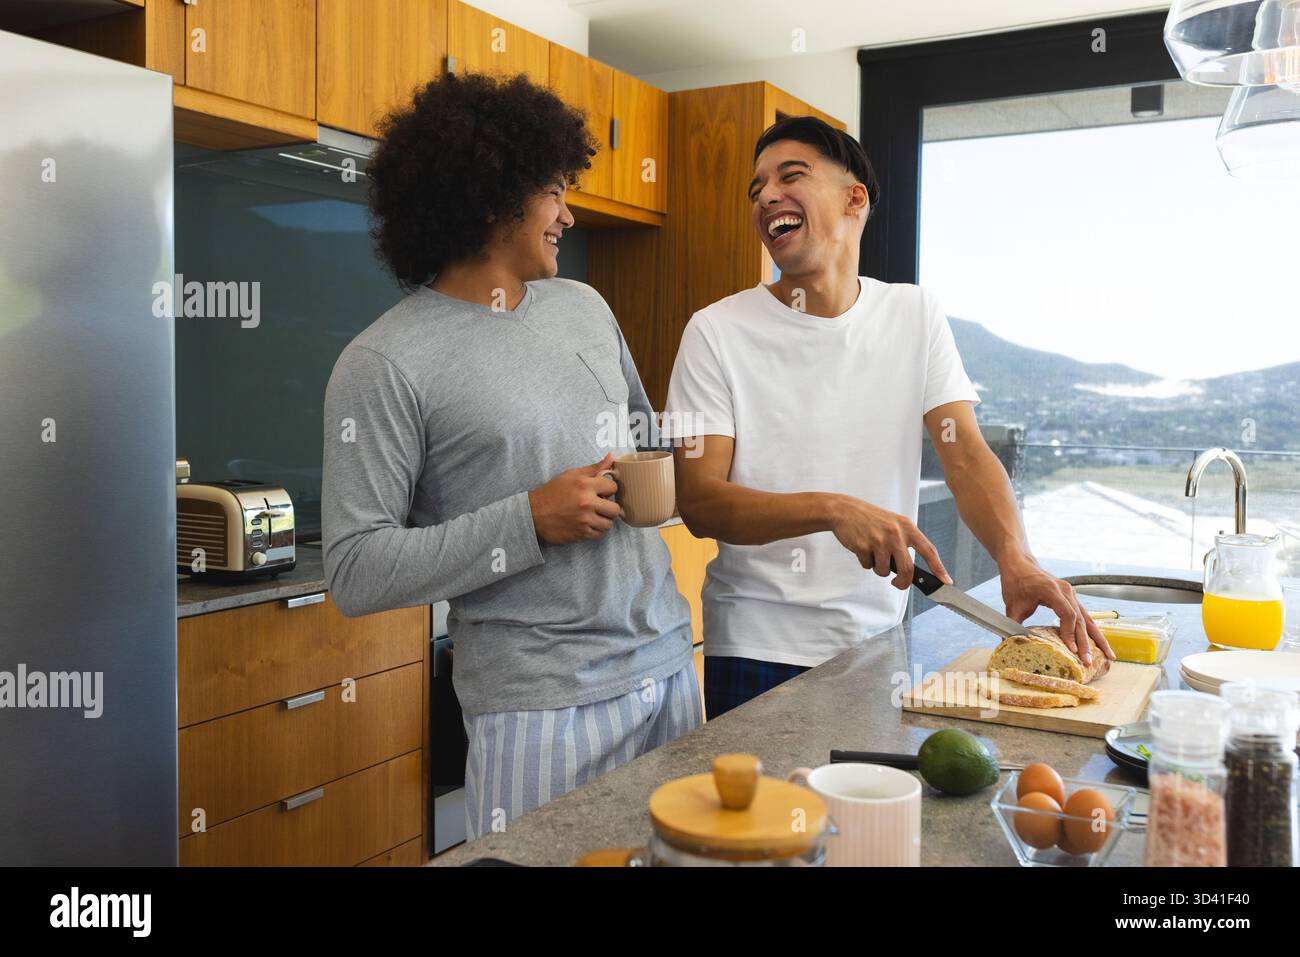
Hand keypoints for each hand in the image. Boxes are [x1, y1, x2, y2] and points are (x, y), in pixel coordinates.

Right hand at [528, 454, 621, 544]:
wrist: (533, 514)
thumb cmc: (552, 492)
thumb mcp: (570, 475)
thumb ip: (594, 468)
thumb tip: (611, 457)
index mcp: (585, 485)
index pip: (613, 487)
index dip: (608, 489)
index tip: (602, 491)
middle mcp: (587, 503)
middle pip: (615, 509)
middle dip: (610, 507)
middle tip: (601, 506)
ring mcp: (584, 520)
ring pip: (608, 524)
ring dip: (604, 520)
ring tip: (595, 515)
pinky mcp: (581, 533)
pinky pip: (599, 534)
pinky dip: (596, 530)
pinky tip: (587, 523)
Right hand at [827, 495, 951, 589]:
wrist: (845, 510)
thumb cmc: (871, 519)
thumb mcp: (894, 524)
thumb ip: (905, 542)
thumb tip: (912, 569)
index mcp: (907, 527)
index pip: (928, 551)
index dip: (939, 568)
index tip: (946, 581)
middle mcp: (896, 534)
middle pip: (907, 570)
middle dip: (902, 583)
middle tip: (897, 583)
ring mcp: (879, 540)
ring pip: (884, 571)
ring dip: (878, 568)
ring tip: (872, 552)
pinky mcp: (864, 546)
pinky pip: (867, 566)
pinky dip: (865, 562)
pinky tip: (861, 547)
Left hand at [999, 554, 1114, 664]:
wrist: (1020, 563)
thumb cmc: (1015, 581)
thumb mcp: (1011, 604)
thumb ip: (1012, 625)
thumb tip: (1008, 645)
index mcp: (1051, 590)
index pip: (1067, 614)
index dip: (1070, 633)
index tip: (1071, 650)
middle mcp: (1066, 591)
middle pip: (1080, 619)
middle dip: (1086, 642)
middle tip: (1088, 662)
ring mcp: (1071, 593)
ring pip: (1088, 618)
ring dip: (1097, 638)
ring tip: (1109, 656)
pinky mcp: (1072, 597)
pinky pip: (1085, 616)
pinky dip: (1093, 630)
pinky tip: (1100, 644)